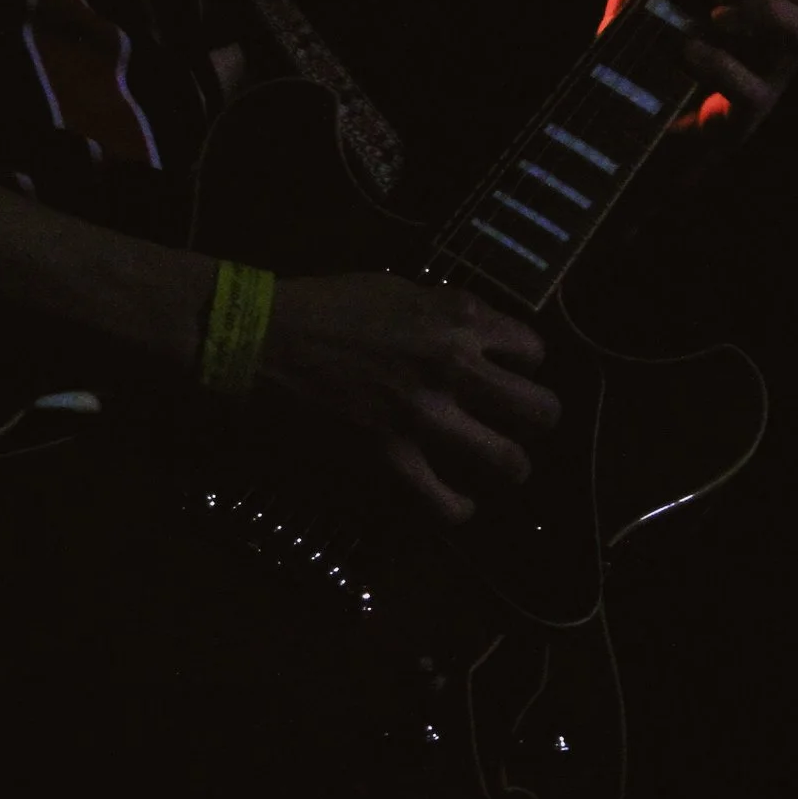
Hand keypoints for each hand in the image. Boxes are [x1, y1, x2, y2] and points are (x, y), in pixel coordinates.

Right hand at [257, 272, 561, 525]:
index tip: (506, 379)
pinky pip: (449, 505)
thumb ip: (446, 314)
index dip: (523, 369)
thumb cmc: (322, 308)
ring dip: (505, 468)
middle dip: (535, 423)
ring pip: (509, 463)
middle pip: (540, 412)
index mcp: (457, 317)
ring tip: (490, 469)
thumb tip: (479, 339)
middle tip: (514, 428)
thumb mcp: (397, 290)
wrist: (257, 340)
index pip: (532, 352)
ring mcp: (424, 417)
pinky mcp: (390, 460)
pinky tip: (452, 502)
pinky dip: (457, 508)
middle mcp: (453, 366)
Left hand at [601, 0, 797, 137]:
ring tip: (712, 16)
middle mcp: (772, 49)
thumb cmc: (636, 65)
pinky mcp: (740, 124)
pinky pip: (755, 89)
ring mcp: (763, 86)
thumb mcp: (639, 0)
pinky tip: (685, 52)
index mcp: (758, 17)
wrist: (610, 134)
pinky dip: (720, 62)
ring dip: (763, 11)